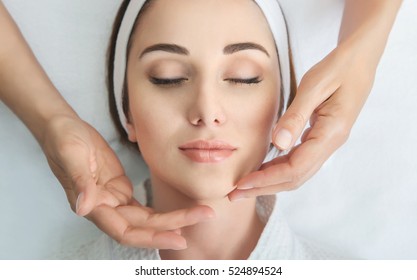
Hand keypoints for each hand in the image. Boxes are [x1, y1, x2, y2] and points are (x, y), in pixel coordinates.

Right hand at [42, 115, 213, 248]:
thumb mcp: (71, 156)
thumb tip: (83, 209)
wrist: (64, 128)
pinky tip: (178, 212)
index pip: (125, 231)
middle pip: (142, 228)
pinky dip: (160, 212)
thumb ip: (79, 182)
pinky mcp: (120, 190)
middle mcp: (104, 208)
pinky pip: (142, 209)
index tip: (178, 237)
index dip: (151, 237)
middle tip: (203, 217)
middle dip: (172, 226)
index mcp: (93, 206)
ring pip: (145, 220)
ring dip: (171, 219)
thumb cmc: (64, 141)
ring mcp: (113, 201)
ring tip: (198, 214)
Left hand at [229, 43, 374, 199]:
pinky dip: (279, 168)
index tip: (242, 183)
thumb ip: (296, 115)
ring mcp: (328, 143)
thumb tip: (278, 143)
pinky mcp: (322, 138)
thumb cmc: (338, 67)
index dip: (267, 178)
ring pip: (298, 173)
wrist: (360, 60)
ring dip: (270, 182)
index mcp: (331, 133)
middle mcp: (331, 143)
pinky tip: (263, 168)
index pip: (296, 168)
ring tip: (244, 186)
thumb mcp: (314, 86)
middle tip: (235, 194)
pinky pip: (299, 161)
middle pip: (295, 178)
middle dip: (264, 187)